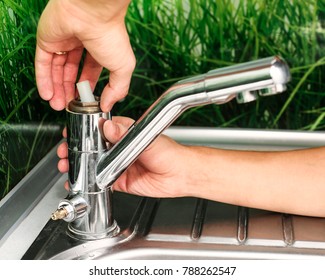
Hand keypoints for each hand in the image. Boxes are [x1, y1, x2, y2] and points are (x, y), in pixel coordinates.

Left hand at [35, 0, 135, 111]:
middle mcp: (81, 45)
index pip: (90, 71)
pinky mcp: (47, 40)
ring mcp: (63, 42)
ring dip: (56, 89)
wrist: (92, 12)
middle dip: (69, 91)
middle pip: (71, 72)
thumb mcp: (123, 68)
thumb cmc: (110, 36)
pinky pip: (42, 63)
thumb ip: (118, 89)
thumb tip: (107, 106)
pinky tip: (46, 95)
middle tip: (68, 106)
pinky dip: (43, 80)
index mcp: (100, 49)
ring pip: (56, 69)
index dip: (86, 87)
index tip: (84, 101)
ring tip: (57, 105)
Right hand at [57, 116, 194, 197]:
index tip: (71, 131)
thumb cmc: (168, 152)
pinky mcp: (120, 180)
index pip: (99, 129)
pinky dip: (89, 182)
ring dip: (79, 165)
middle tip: (65, 151)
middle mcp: (119, 148)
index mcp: (124, 133)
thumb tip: (108, 126)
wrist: (179, 175)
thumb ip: (125, 134)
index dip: (84, 130)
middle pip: (92, 147)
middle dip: (76, 149)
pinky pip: (101, 182)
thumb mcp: (146, 139)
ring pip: (94, 164)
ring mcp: (118, 165)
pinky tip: (78, 181)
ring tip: (67, 165)